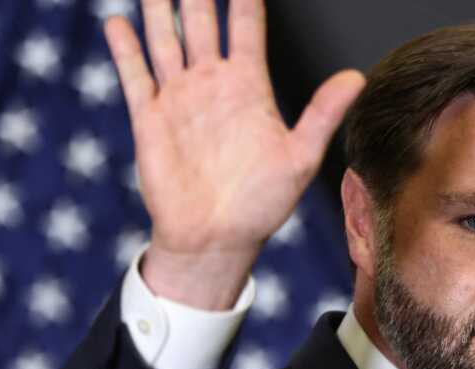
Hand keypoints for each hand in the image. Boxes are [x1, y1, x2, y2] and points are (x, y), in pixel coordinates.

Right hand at [104, 0, 364, 308]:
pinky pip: (136, 76)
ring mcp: (179, 99)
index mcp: (250, 87)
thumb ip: (323, 114)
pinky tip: (118, 22)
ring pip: (165, 40)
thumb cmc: (263, 203)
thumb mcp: (300, 158)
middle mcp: (213, 84)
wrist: (217, 239)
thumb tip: (356, 76)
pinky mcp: (149, 119)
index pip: (246, 28)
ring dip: (158, 10)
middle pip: (201, 22)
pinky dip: (126, 49)